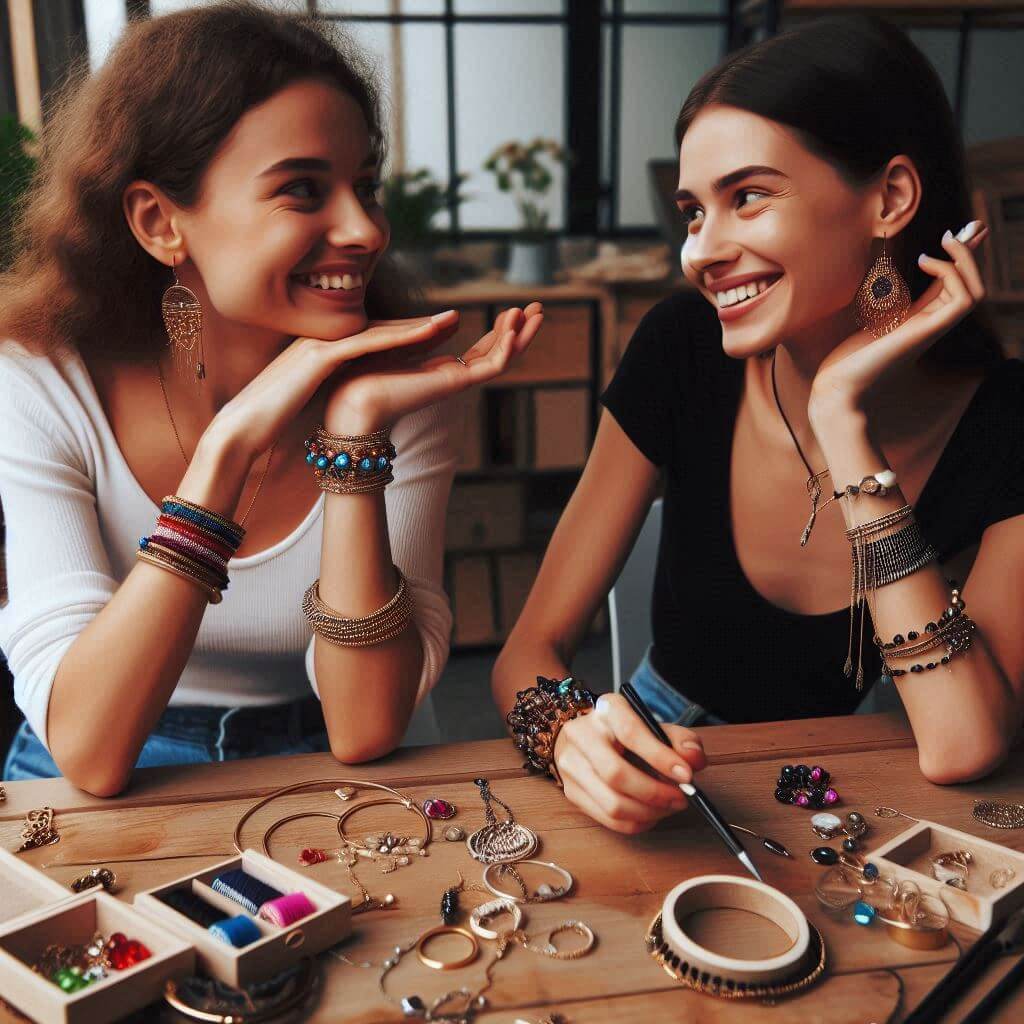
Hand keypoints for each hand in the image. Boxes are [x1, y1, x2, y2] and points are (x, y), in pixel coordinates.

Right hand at [207, 312, 461, 462]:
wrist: (239, 428)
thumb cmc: (267, 419)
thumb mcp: (302, 396)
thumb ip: (322, 387)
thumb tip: (342, 395)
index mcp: (317, 349)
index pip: (368, 338)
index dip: (403, 334)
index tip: (432, 333)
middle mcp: (320, 339)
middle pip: (378, 328)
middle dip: (416, 324)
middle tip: (451, 319)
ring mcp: (319, 345)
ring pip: (377, 330)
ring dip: (414, 325)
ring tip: (448, 321)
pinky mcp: (319, 357)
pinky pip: (366, 343)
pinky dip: (397, 338)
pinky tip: (423, 335)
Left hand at [323, 303, 544, 434]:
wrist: (353, 401)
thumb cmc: (365, 375)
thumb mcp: (404, 342)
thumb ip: (431, 332)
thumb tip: (456, 318)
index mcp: (442, 370)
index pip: (483, 350)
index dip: (502, 330)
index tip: (516, 308)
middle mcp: (454, 377)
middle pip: (499, 354)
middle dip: (521, 330)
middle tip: (540, 307)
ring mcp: (457, 382)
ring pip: (502, 359)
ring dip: (520, 335)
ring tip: (536, 311)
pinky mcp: (454, 384)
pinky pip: (490, 368)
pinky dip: (505, 350)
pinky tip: (515, 330)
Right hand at [553, 693, 707, 833]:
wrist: (587, 737)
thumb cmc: (627, 733)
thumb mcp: (655, 726)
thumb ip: (680, 740)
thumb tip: (693, 760)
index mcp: (607, 710)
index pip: (631, 732)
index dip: (660, 757)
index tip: (686, 775)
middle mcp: (582, 734)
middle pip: (616, 774)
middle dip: (655, 793)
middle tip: (681, 798)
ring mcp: (571, 765)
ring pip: (612, 803)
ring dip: (648, 812)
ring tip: (668, 806)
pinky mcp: (571, 791)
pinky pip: (608, 819)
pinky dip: (637, 822)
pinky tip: (651, 814)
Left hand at [809, 220, 989, 420]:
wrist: (839, 388)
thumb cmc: (845, 361)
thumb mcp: (863, 322)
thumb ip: (875, 304)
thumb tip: (872, 279)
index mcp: (918, 321)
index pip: (950, 287)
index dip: (959, 260)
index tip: (963, 233)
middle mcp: (930, 325)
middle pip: (969, 287)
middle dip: (972, 255)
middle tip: (969, 227)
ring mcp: (931, 329)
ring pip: (973, 292)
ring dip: (965, 260)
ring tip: (945, 240)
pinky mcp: (926, 332)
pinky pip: (962, 301)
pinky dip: (951, 275)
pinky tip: (924, 261)